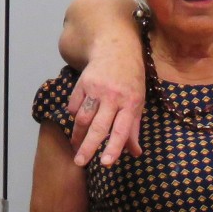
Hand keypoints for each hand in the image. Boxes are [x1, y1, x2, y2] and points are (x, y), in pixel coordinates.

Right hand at [67, 38, 145, 167]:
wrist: (116, 48)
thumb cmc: (131, 79)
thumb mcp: (138, 101)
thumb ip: (134, 128)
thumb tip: (135, 153)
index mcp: (131, 102)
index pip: (122, 130)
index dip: (114, 148)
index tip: (106, 163)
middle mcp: (113, 96)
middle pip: (98, 127)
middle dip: (88, 147)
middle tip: (79, 162)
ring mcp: (96, 89)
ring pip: (82, 118)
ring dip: (77, 135)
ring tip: (76, 148)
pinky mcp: (82, 83)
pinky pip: (74, 106)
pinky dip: (74, 116)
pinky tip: (77, 123)